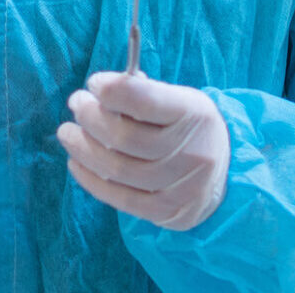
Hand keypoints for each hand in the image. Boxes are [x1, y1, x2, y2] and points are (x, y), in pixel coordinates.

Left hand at [58, 71, 228, 230]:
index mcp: (194, 114)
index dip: (112, 90)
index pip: (145, 100)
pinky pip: (119, 198)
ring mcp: (179, 186)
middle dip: (90, 118)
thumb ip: (142, 93)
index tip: (94, 83)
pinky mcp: (166, 211)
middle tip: (77, 104)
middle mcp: (190, 152)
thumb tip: (99, 92)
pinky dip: (90, 179)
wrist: (227, 172)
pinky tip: (76, 162)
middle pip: (124, 137)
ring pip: (116, 169)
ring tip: (67, 133)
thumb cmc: (189, 127)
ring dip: (83, 148)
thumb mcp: (179, 100)